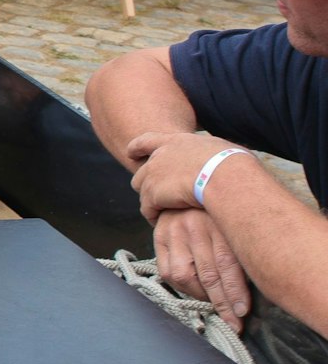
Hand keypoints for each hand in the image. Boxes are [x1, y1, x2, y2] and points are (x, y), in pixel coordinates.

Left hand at [127, 129, 243, 219]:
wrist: (225, 177)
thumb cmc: (234, 164)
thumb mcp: (222, 149)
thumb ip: (213, 153)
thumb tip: (223, 158)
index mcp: (175, 141)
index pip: (147, 140)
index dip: (137, 147)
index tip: (130, 153)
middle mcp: (159, 156)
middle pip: (142, 171)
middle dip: (149, 184)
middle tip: (162, 197)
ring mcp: (153, 175)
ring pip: (143, 192)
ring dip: (152, 202)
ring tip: (164, 213)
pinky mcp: (152, 195)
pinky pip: (147, 209)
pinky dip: (154, 217)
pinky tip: (162, 223)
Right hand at [152, 206, 252, 320]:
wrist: (192, 183)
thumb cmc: (220, 212)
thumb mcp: (234, 226)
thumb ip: (239, 252)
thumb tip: (246, 290)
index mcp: (219, 223)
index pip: (228, 266)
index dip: (235, 294)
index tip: (241, 314)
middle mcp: (194, 226)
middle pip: (209, 274)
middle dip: (222, 303)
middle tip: (231, 322)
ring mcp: (173, 230)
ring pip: (184, 275)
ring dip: (199, 295)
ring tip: (211, 304)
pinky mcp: (159, 235)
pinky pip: (166, 270)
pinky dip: (180, 286)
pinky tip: (192, 291)